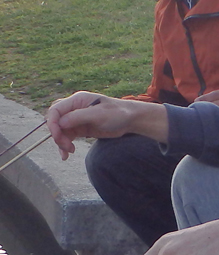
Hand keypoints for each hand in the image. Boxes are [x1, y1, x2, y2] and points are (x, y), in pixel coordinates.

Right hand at [47, 91, 167, 159]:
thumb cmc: (117, 113)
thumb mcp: (99, 114)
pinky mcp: (80, 129)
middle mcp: (74, 108)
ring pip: (60, 131)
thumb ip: (79, 116)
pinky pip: (67, 137)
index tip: (57, 136)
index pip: (56, 109)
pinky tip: (68, 154)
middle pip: (55, 121)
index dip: (52, 123)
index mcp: (77, 100)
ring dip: (61, 142)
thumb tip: (60, 122)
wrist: (130, 120)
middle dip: (57, 134)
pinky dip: (65, 145)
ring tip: (69, 151)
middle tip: (66, 145)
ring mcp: (76, 119)